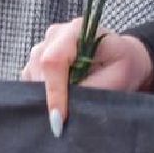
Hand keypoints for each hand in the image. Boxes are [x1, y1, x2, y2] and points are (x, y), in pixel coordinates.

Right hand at [20, 18, 153, 135]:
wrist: (123, 58)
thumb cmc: (122, 66)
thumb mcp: (116, 80)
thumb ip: (90, 91)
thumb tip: (65, 112)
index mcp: (77, 30)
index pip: (54, 60)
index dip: (54, 92)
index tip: (58, 119)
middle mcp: (56, 33)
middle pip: (38, 67)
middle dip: (47, 97)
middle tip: (61, 122)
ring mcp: (45, 44)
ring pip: (31, 74)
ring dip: (43, 96)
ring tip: (64, 110)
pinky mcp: (38, 57)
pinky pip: (30, 78)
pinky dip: (40, 93)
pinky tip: (58, 101)